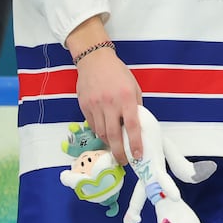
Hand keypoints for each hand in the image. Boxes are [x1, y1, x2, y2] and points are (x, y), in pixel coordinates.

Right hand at [75, 48, 143, 165]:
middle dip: (119, 152)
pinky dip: (99, 132)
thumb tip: (137, 126)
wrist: (94, 61)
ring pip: (101, 132)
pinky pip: (92, 125)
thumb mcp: (133, 87)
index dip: (135, 143)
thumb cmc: (118, 73)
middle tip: (124, 161)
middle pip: (113, 135)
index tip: (138, 155)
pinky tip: (105, 134)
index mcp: (126, 98)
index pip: (132, 125)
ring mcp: (95, 106)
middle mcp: (110, 103)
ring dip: (109, 143)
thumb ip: (135, 106)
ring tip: (116, 148)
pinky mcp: (84, 107)